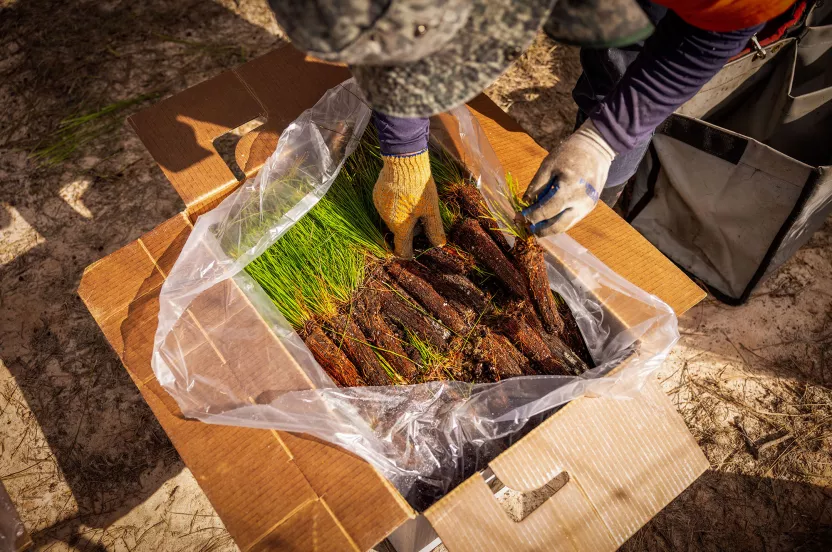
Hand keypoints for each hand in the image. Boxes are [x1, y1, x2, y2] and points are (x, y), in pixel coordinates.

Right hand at [373, 151, 445, 258]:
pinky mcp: (376, 195)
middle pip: (398, 232)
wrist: (403, 162)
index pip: (402, 248)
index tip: (413, 252)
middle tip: (422, 220)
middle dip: (409, 230)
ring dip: (401, 217)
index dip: (408, 252)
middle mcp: (386, 219)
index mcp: (400, 226)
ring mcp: (379, 207)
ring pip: (391, 218)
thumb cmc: (419, 187)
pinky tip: (404, 195)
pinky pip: (386, 206)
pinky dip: (394, 206)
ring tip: (415, 205)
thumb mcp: (431, 209)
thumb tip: (439, 244)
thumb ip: (434, 229)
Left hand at [522, 120, 615, 235]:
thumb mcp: (548, 165)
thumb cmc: (570, 153)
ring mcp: (588, 206)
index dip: (531, 216)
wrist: (596, 149)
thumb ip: (537, 185)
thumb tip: (525, 202)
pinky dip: (560, 222)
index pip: (547, 211)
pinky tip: (549, 220)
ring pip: (566, 225)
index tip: (519, 218)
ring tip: (536, 228)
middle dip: (541, 230)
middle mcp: (581, 202)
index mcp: (569, 189)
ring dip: (550, 229)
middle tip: (527, 229)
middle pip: (558, 225)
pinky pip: (573, 219)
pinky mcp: (590, 207)